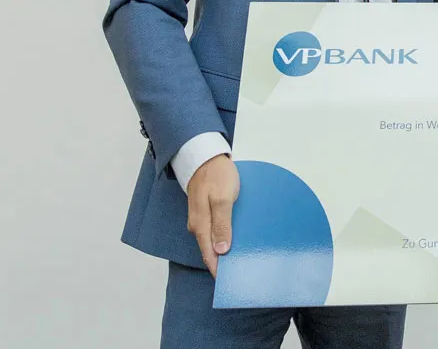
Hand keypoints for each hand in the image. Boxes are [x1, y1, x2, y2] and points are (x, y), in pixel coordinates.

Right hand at [186, 153, 239, 277]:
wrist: (206, 156)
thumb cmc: (216, 175)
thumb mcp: (222, 199)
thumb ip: (221, 224)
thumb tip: (221, 250)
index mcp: (201, 225)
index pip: (209, 255)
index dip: (219, 270)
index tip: (229, 283)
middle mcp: (198, 225)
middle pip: (210, 251)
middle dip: (222, 264)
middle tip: (239, 274)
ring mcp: (201, 219)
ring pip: (212, 242)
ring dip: (223, 251)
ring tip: (239, 261)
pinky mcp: (207, 212)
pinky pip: (214, 231)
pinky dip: (224, 239)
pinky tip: (235, 241)